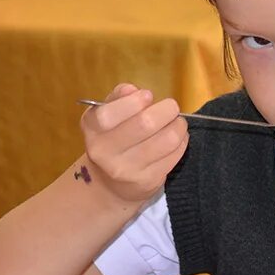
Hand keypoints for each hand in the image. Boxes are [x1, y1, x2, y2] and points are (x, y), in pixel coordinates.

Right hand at [80, 84, 187, 204]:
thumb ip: (118, 98)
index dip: (133, 102)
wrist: (110, 184)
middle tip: (171, 107)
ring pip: (166, 140)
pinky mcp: (148, 181)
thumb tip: (132, 90)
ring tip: (177, 122)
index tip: (148, 96)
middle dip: (166, 110)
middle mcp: (105, 152)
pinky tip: (177, 138)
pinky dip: (182, 141)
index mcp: (92, 129)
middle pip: (145, 124)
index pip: (108, 115)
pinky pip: (175, 155)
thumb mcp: (107, 114)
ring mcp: (127, 170)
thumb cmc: (112, 138)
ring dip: (178, 126)